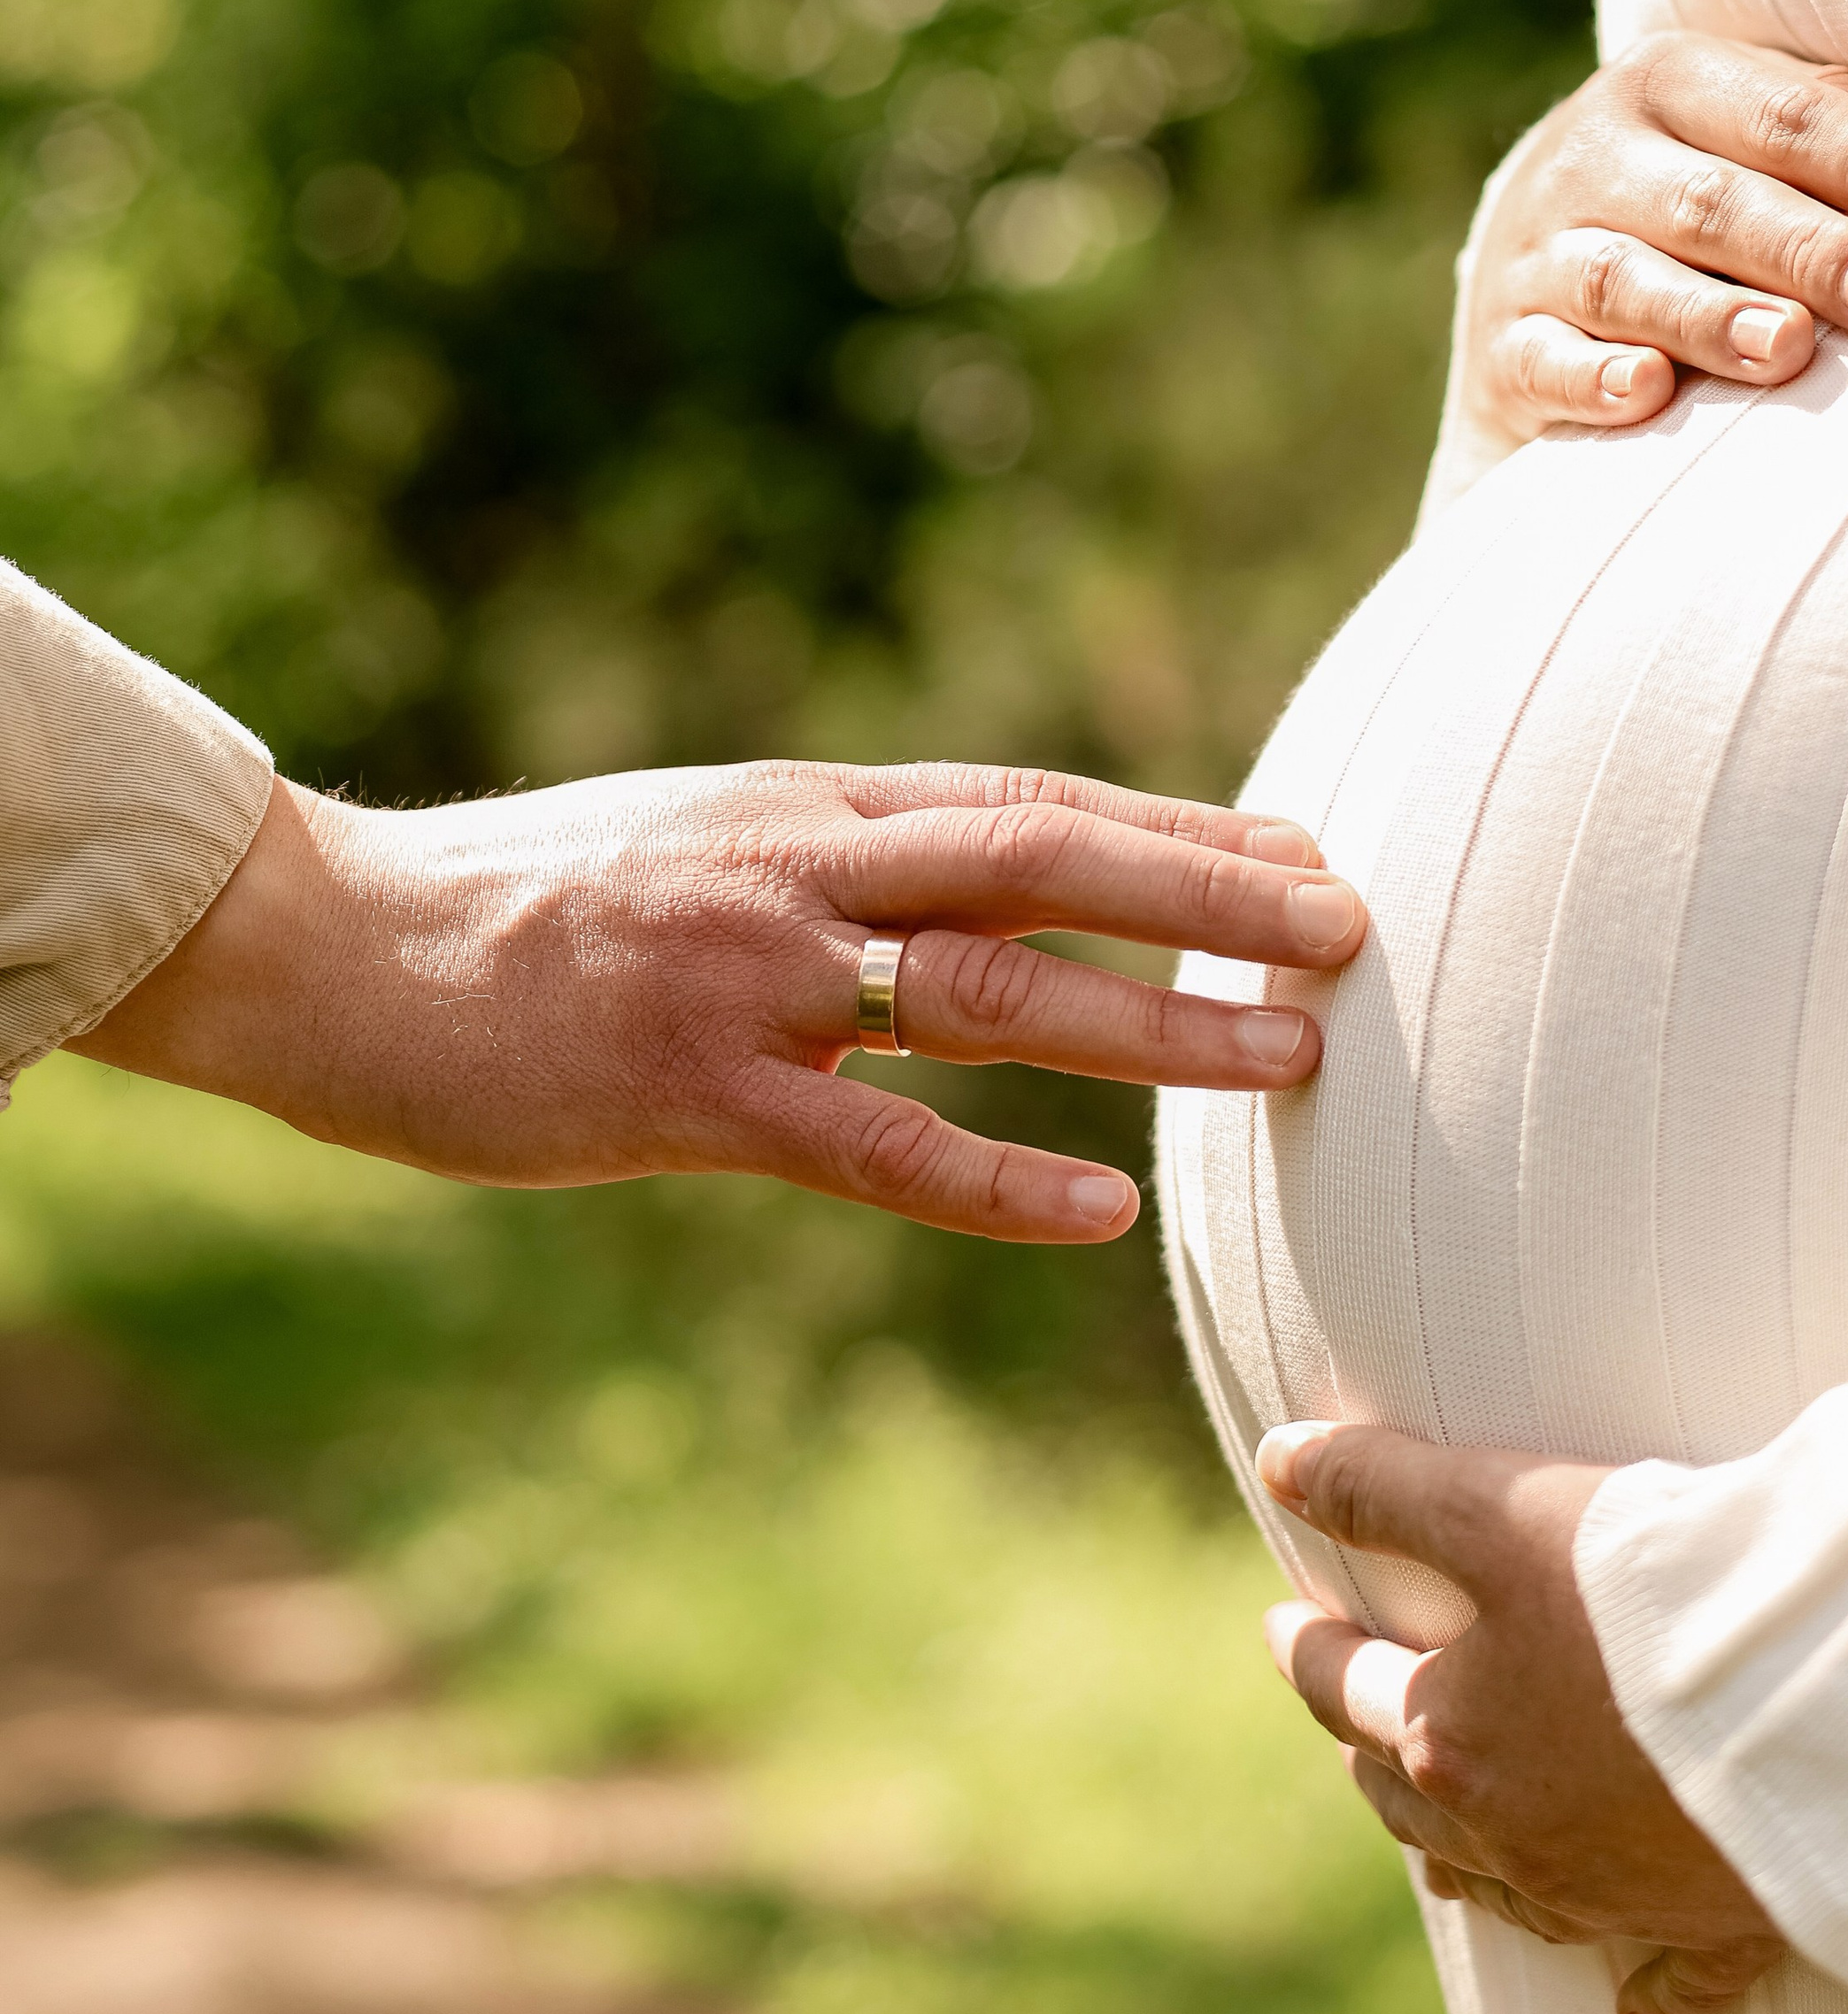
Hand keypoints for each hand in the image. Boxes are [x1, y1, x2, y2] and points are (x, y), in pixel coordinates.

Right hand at [73, 762, 1365, 1240]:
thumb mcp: (692, 848)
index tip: (1301, 851)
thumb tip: (947, 895)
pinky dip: (990, 1176)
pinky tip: (1097, 1211)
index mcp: (805, 809)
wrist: (328, 945)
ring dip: (1147, 1021)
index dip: (1175, 827)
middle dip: (1207, 894)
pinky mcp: (683, 1094)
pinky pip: (868, 1143)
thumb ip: (823, 870)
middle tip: (1352, 928)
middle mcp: (798, 870)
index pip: (1028, 802)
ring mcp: (747, 980)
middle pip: (1042, 861)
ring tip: (1284, 1057)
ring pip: (987, 990)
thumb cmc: (515, 910)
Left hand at [1257, 1419, 1784, 2013]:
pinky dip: (1646, 1992)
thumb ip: (1383, 1487)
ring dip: (1466, 1861)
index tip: (1283, 1626)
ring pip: (1511, 1891)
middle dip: (1374, 1752)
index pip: (1349, 1689)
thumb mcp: (1499, 1510)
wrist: (1828, 1697)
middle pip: (1414, 1800)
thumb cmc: (1651, 1594)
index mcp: (1453, 1742)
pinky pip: (1672, 1979)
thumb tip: (1278, 1462)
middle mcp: (1519, 1838)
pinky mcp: (1721, 1924)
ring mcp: (1617, 1895)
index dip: (1308, 1650)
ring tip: (1439, 1844)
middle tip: (1353, 1721)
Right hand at [1430, 34, 1847, 503]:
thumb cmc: (1688, 199)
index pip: (1786, 117)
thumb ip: (1829, 129)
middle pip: (1711, 201)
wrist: (1527, 278)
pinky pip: (1544, 361)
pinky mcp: (1501, 348)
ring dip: (1710, 317)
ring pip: (1623, 280)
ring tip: (1791, 349)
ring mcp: (1537, 255)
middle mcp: (1590, 156)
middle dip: (1812, 250)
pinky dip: (1594, 379)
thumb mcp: (1746, 139)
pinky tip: (1648, 393)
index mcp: (1665, 81)